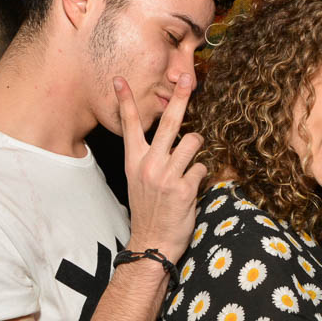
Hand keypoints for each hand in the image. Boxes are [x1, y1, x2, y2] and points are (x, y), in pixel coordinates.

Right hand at [115, 73, 205, 261]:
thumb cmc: (149, 210)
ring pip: (192, 141)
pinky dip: (202, 174)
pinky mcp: (183, 188)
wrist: (152, 242)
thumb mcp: (138, 180)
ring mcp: (166, 175)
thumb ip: (149, 157)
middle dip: (180, 96)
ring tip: (190, 162)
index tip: (119, 79)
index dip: (126, 101)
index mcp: (134, 161)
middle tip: (188, 78)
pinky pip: (202, 167)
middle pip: (168, 122)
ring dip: (197, 147)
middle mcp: (148, 164)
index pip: (129, 126)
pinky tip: (193, 186)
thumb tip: (168, 139)